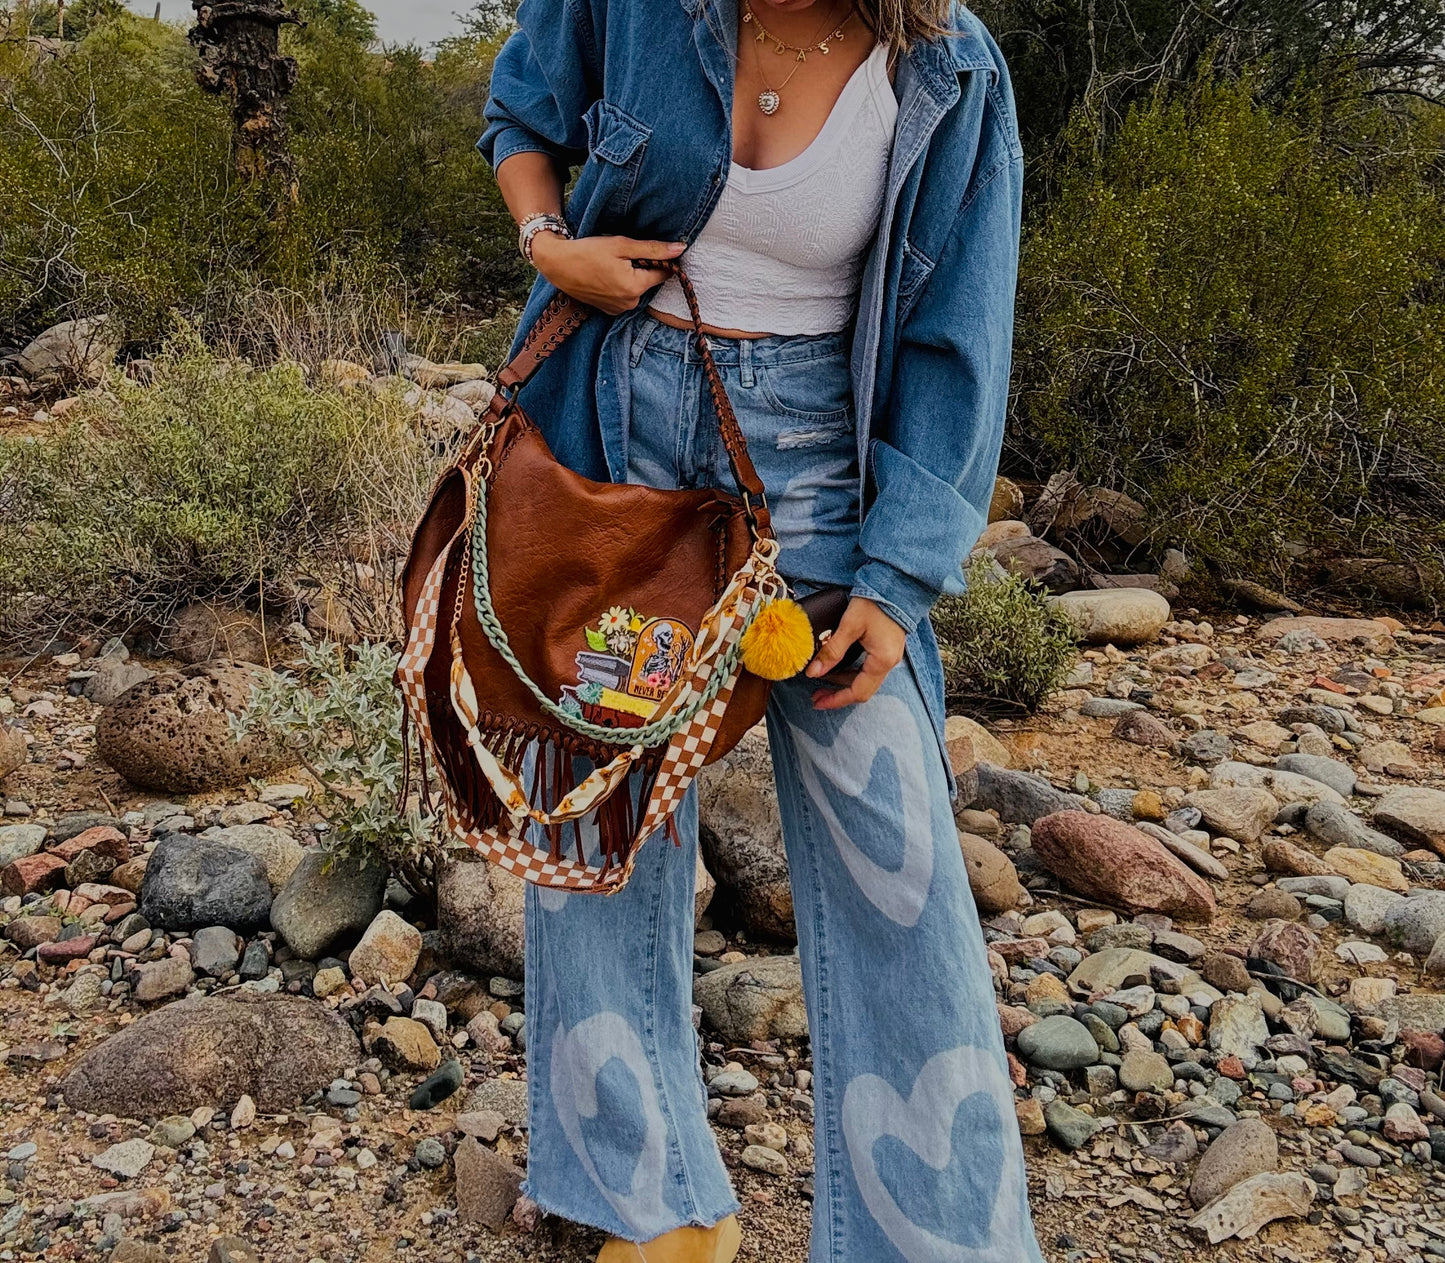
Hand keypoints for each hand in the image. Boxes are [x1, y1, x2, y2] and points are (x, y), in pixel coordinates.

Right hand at [531, 233, 685, 314]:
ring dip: (630, 276)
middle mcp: (630, 303)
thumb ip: (653, 249)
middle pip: (648, 281)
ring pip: (636, 288)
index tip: (646, 249)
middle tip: (621, 255)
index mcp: (635, 287)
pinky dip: (619, 285)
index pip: (663, 273)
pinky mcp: (609, 311)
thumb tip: (680, 249)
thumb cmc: (588, 252)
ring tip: (610, 265)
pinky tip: (605, 275)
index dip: (659, 259)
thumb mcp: (622, 245)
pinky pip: (624, 296)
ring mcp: (618, 309)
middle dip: (641, 267)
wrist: (557, 265)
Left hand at [805, 597, 906, 710]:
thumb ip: (832, 650)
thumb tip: (813, 672)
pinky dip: (851, 672)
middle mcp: (889, 663)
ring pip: (864, 680)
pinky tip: (838, 666)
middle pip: (862, 690)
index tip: (817, 702)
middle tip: (816, 694)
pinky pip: (868, 669)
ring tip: (823, 677)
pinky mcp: (887, 649)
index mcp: (881, 661)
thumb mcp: (849, 626)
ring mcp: (890, 656)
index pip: (857, 692)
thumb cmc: (875, 602)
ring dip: (843, 682)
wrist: (895, 586)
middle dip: (838, 694)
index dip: (836, 700)